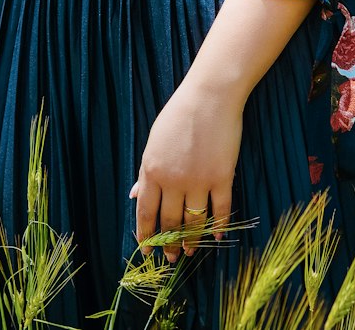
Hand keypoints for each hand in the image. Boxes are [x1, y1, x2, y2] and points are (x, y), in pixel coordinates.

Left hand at [129, 81, 242, 262]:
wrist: (210, 96)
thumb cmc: (179, 114)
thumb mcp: (154, 141)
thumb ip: (145, 171)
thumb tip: (133, 196)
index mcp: (152, 170)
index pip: (145, 212)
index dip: (146, 235)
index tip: (146, 249)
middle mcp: (173, 180)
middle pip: (170, 221)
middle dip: (168, 243)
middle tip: (170, 257)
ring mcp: (199, 180)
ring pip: (194, 221)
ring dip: (191, 240)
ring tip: (190, 251)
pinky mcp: (222, 177)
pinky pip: (221, 210)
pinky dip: (219, 227)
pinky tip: (216, 238)